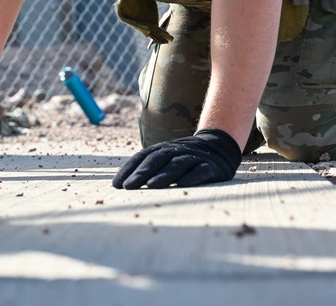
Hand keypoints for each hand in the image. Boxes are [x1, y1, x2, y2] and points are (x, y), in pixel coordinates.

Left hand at [112, 128, 240, 189]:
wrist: (219, 147)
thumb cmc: (183, 159)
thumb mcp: (166, 159)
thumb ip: (147, 169)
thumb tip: (119, 185)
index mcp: (162, 149)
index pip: (142, 157)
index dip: (129, 169)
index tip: (116, 185)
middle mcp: (176, 151)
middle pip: (156, 160)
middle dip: (141, 173)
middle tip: (128, 187)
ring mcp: (193, 157)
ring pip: (176, 165)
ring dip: (163, 175)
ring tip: (151, 186)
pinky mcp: (210, 167)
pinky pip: (200, 171)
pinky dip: (191, 178)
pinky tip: (182, 186)